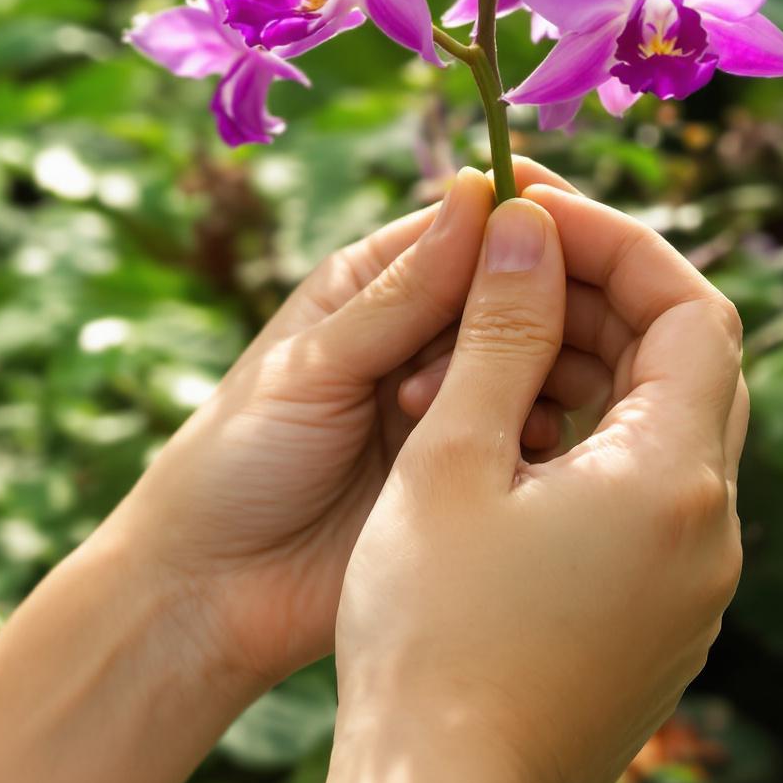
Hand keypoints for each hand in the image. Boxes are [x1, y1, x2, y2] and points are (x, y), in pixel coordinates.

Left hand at [100, 163, 617, 693]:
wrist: (216, 593)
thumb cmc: (238, 460)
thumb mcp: (316, 365)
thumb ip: (403, 293)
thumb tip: (479, 189)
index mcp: (372, 287)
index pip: (468, 227)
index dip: (520, 221)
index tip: (566, 227)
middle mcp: (420, 338)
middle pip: (517, 290)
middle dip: (540, 302)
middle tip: (543, 330)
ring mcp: (451, 406)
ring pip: (537, 358)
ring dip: (539, 366)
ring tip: (506, 400)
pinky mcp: (472, 474)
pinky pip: (534, 432)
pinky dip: (541, 428)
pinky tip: (522, 447)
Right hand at [327, 184, 748, 782]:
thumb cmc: (431, 630)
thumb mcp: (451, 455)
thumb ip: (500, 326)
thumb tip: (528, 220)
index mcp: (675, 479)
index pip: (693, 309)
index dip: (617, 241)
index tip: (532, 211)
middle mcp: (710, 532)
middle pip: (689, 368)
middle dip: (601, 298)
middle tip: (505, 263)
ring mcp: (690, 591)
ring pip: (663, 437)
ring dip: (586, 373)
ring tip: (479, 353)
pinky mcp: (655, 630)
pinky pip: (644, 503)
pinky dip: (584, 446)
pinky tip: (495, 447)